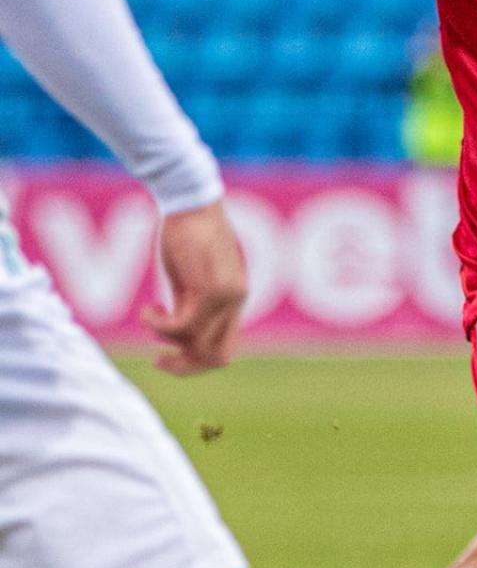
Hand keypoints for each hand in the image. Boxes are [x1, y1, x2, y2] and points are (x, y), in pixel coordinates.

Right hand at [146, 201, 247, 373]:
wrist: (190, 201)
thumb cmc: (186, 232)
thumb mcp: (188, 275)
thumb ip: (188, 303)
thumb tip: (175, 331)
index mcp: (233, 301)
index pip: (225, 350)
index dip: (196, 363)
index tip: (167, 354)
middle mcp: (235, 303)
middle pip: (218, 358)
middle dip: (184, 367)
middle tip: (158, 359)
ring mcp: (226, 298)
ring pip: (196, 344)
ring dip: (165, 338)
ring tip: (150, 314)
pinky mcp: (210, 289)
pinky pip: (183, 326)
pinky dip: (159, 325)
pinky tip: (149, 308)